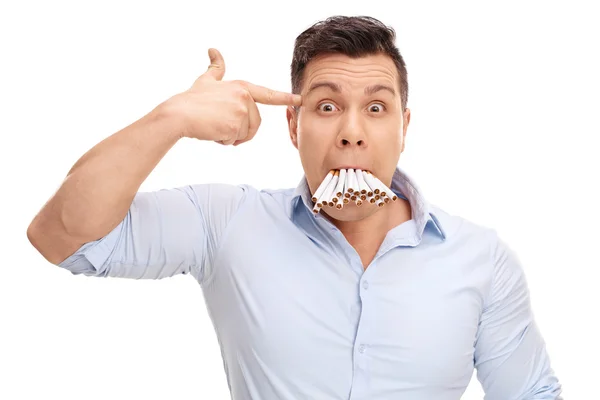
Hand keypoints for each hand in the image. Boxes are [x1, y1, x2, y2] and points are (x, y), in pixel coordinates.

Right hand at [164, 48, 301, 144]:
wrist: (179, 114)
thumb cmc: (191, 99)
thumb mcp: (206, 80)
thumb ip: (215, 68)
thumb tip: (213, 50)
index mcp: (242, 87)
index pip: (268, 94)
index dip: (285, 98)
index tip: (300, 100)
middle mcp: (245, 97)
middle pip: (255, 124)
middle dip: (240, 131)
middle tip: (220, 126)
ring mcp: (242, 111)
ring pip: (245, 134)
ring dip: (231, 137)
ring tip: (214, 126)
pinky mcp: (236, 124)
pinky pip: (235, 140)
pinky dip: (223, 141)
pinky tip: (212, 132)